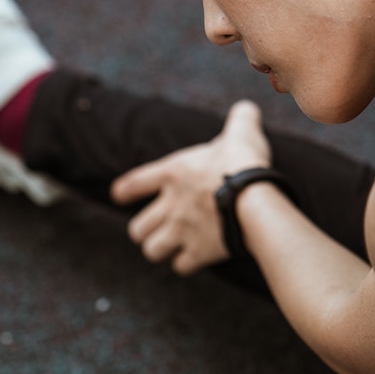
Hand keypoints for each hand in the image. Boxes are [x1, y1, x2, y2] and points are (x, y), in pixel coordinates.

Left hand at [110, 100, 271, 274]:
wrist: (255, 200)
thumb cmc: (244, 163)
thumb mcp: (242, 132)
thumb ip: (241, 118)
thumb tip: (247, 107)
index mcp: (172, 173)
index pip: (133, 184)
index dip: (123, 192)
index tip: (119, 196)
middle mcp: (170, 205)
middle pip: (137, 228)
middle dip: (145, 230)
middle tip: (158, 227)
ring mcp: (182, 231)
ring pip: (152, 250)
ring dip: (160, 249)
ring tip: (171, 246)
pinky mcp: (199, 252)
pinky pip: (181, 266)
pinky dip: (186, 263)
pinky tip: (195, 257)